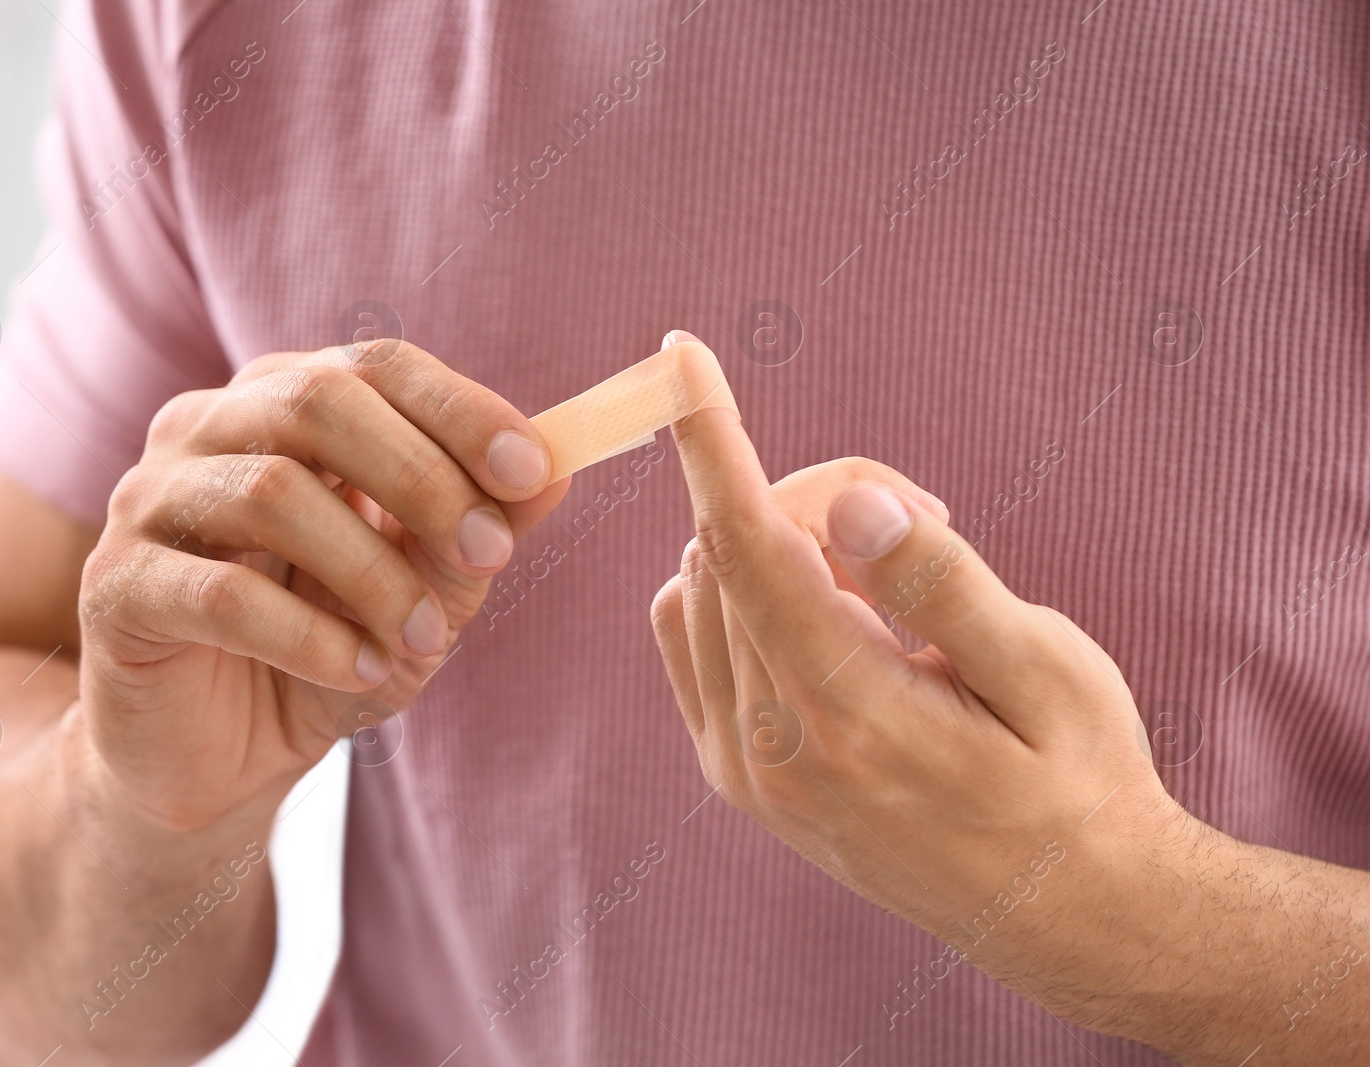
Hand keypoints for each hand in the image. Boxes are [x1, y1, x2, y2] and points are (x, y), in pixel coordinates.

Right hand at [76, 340, 569, 830]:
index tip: (534, 469)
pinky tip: (360, 673)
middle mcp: (206, 429)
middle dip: (422, 479)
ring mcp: (148, 502)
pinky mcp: (115, 588)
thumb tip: (559, 466)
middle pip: (316, 404)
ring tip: (424, 641)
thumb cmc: (324, 653)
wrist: (216, 759)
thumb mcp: (424, 591)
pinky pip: (221, 595)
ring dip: (372, 573)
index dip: (460, 410)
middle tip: (491, 557)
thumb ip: (479, 526)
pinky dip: (310, 637)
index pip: (374, 366)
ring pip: (271, 495)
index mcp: (282, 404)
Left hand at [649, 337, 1192, 1018]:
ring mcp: (742, 768)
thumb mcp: (1047, 672)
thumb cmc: (1076, 779)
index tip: (680, 357)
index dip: (713, 440)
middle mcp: (772, 747)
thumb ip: (941, 583)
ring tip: (886, 585)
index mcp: (850, 715)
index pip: (747, 545)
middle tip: (919, 514)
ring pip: (701, 585)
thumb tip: (845, 499)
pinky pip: (691, 636)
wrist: (1061, 912)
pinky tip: (826, 613)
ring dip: (774, 543)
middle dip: (805, 494)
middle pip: (731, 548)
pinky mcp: (735, 775)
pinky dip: (737, 589)